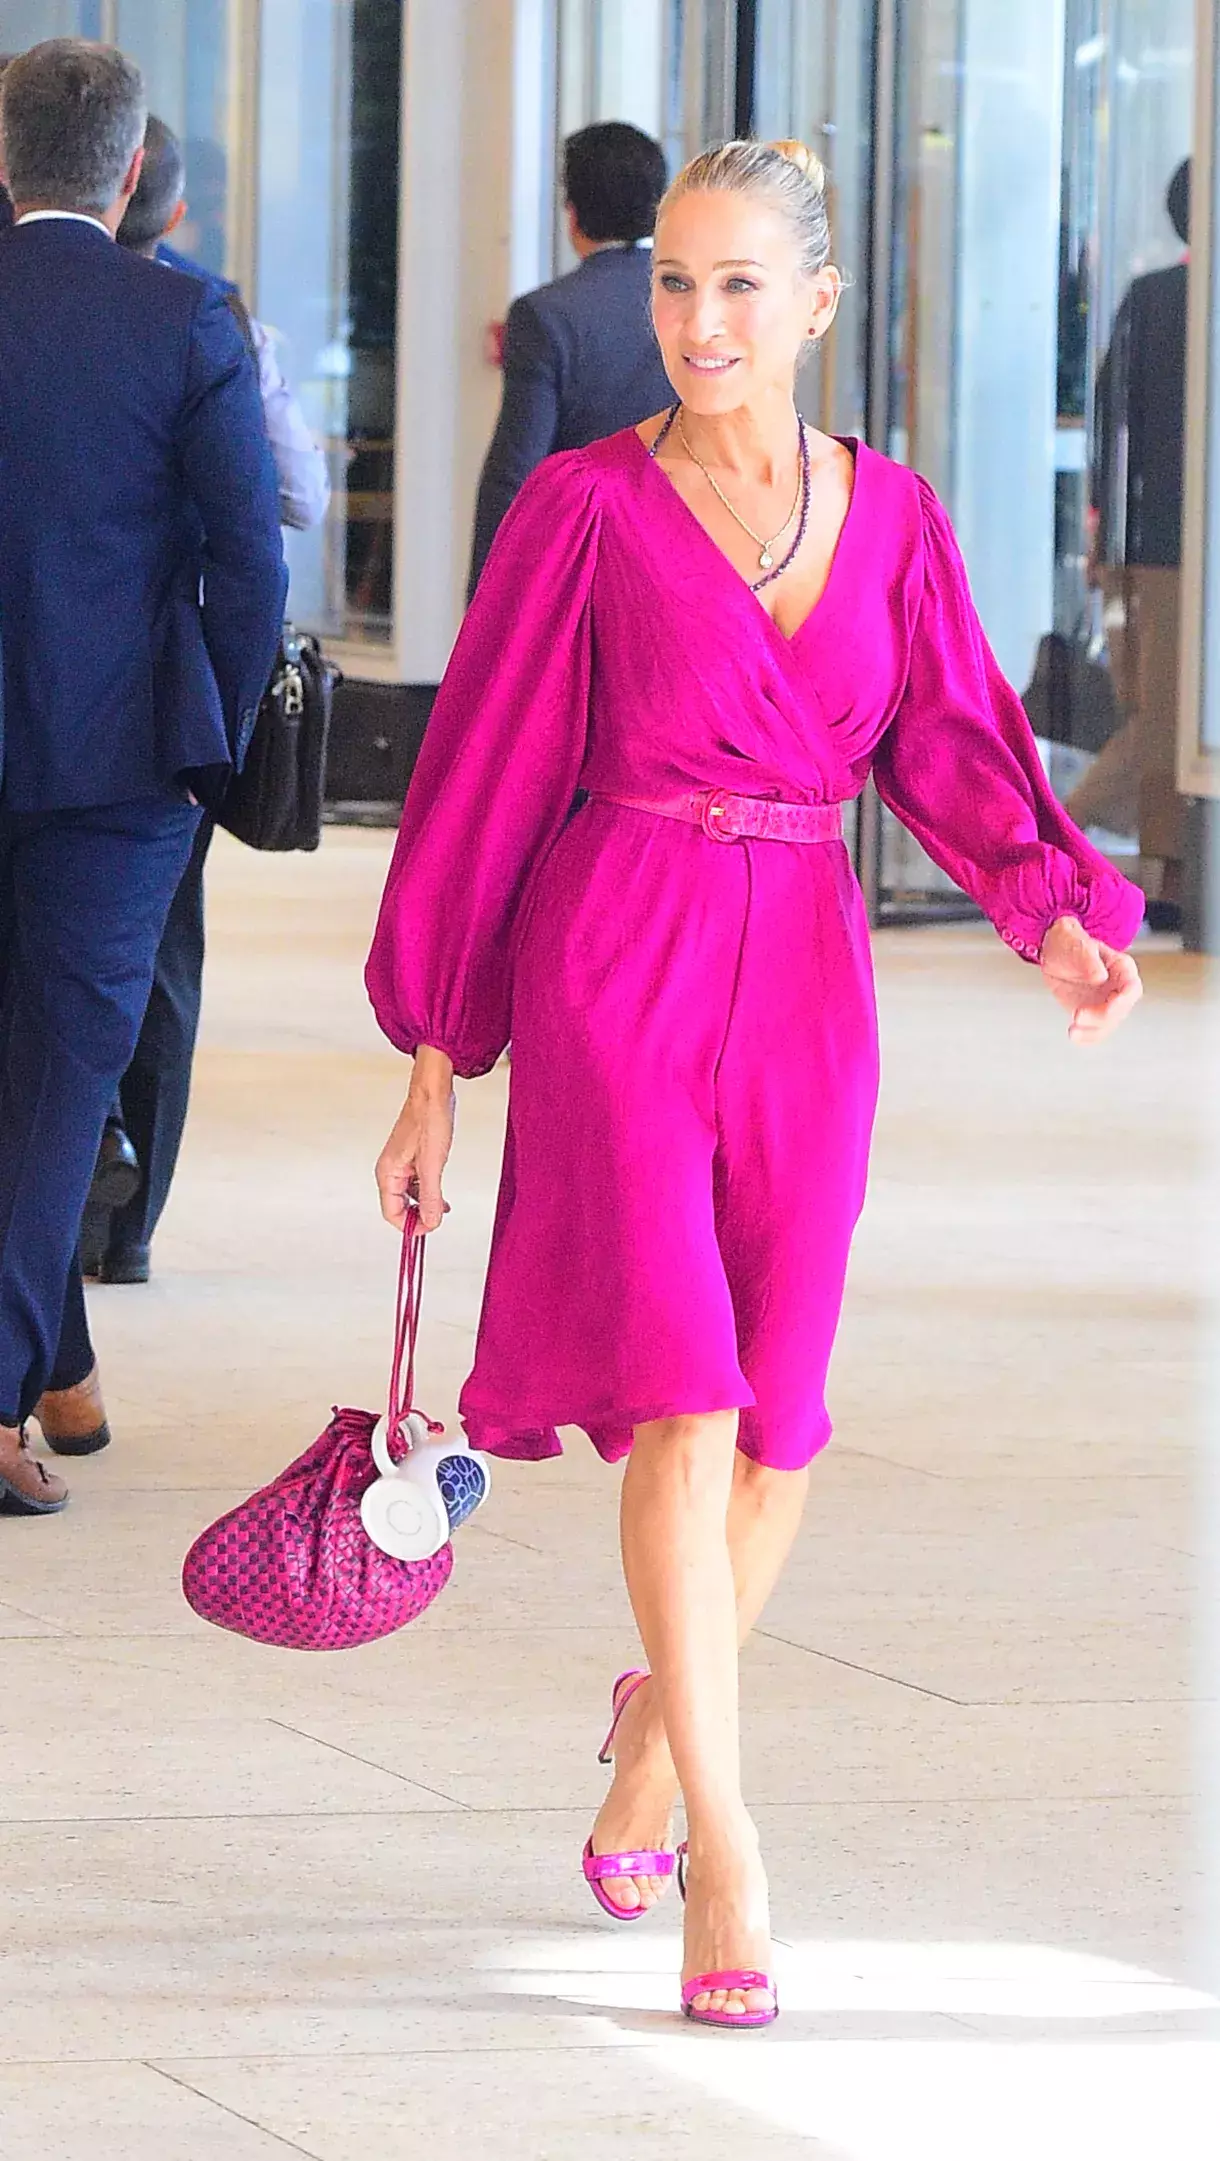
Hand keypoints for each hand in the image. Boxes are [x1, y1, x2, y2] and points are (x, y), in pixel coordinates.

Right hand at [376, 1048, 455, 1231]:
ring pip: (408, 1196)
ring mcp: (400, 1164)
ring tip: (444, 1208)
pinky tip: (442, 1193)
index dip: (411, 1226)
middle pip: (399, 1207)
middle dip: (418, 1216)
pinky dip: (428, 1192)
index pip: (392, 1213)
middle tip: (439, 1218)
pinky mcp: (412, 1157)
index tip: (431, 1227)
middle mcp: (390, 1170)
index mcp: (388, 1173)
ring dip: (425, 1205)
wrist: (433, 1092)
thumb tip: (430, 1222)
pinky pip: (416, 1183)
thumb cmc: (430, 1120)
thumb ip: (430, 1196)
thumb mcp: (433, 1164)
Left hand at [1039, 915, 1141, 1043]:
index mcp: (1122, 968)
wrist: (1055, 952)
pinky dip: (1086, 1037)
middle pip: (1120, 1011)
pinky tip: (1074, 1035)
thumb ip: (1088, 960)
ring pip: (1108, 1024)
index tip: (1106, 1009)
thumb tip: (1100, 977)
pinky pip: (1095, 1030)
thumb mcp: (1077, 946)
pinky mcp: (1093, 1012)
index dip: (1121, 1002)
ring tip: (1073, 1031)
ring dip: (1092, 1031)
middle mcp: (1119, 988)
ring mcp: (1106, 1002)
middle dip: (1101, 1018)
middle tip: (1078, 1016)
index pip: (1131, 989)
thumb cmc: (1070, 942)